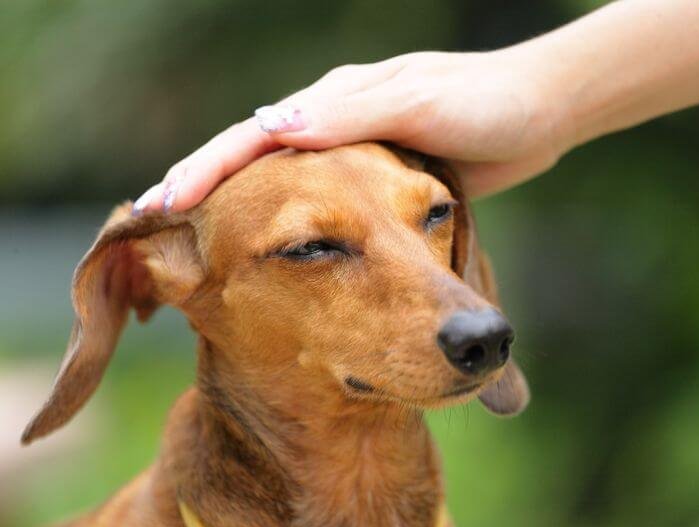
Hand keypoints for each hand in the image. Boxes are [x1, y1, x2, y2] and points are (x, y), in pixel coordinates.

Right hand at [132, 48, 569, 214]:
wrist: (543, 113)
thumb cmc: (488, 104)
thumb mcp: (421, 103)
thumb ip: (353, 115)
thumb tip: (273, 129)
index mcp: (335, 103)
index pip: (251, 137)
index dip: (203, 170)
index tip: (160, 206)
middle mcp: (335, 126)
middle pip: (252, 160)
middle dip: (202, 190)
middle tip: (154, 231)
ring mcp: (353, 156)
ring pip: (280, 187)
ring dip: (238, 213)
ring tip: (195, 248)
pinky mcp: (378, 183)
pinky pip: (319, 207)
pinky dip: (286, 226)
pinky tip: (270, 251)